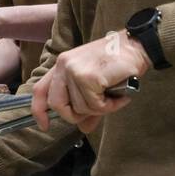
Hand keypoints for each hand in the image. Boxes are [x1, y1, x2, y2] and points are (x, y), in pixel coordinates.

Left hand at [31, 31, 148, 133]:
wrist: (136, 46)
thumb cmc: (116, 64)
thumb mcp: (95, 84)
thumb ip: (87, 106)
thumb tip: (84, 129)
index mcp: (61, 65)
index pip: (40, 90)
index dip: (39, 111)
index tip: (44, 126)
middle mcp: (63, 66)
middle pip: (56, 104)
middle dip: (74, 115)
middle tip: (96, 109)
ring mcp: (74, 71)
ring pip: (79, 107)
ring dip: (100, 109)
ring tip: (113, 96)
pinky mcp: (88, 77)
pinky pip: (95, 105)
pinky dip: (109, 106)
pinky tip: (119, 96)